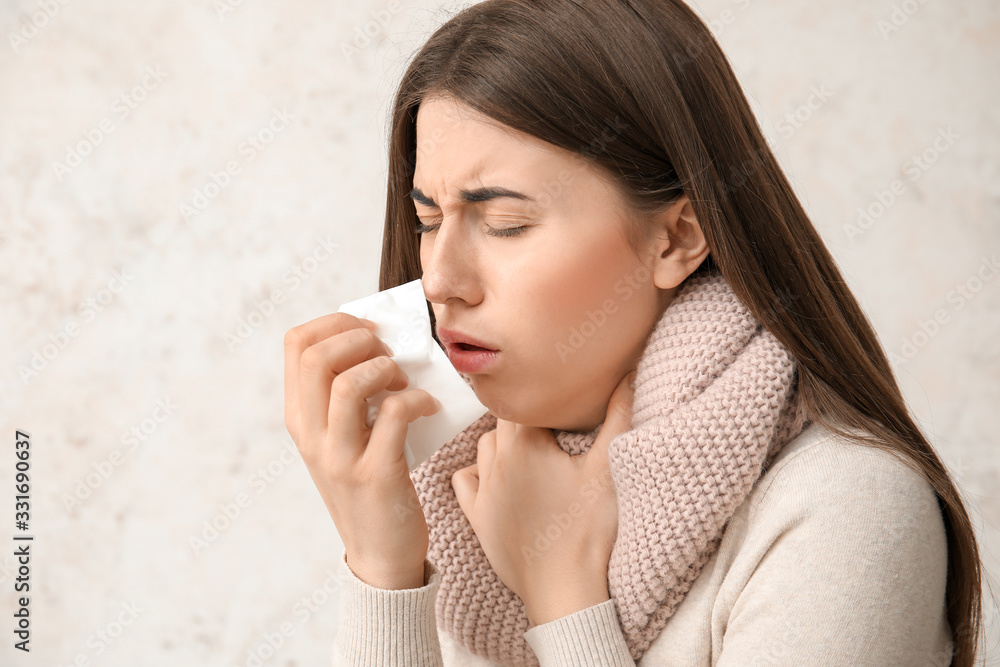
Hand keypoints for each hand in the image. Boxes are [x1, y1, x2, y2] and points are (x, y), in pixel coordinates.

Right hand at [284, 313, 440, 588]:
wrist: (380, 555)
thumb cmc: (370, 484)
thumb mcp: (341, 438)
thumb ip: (345, 396)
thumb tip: (379, 341)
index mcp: (299, 419)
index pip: (295, 343)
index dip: (335, 322)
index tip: (369, 330)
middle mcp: (310, 436)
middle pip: (316, 355)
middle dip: (361, 337)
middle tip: (389, 353)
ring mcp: (339, 457)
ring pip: (350, 383)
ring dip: (387, 367)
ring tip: (404, 381)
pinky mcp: (375, 475)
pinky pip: (395, 414)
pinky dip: (417, 399)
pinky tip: (428, 406)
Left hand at [451, 370, 634, 624]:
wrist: (565, 592)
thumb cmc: (588, 531)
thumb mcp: (609, 466)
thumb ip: (618, 413)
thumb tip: (627, 373)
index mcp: (523, 444)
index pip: (524, 400)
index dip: (544, 395)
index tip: (562, 398)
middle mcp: (495, 463)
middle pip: (503, 421)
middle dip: (526, 417)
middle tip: (554, 424)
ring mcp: (483, 493)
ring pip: (483, 448)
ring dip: (502, 442)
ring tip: (532, 447)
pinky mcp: (478, 520)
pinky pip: (463, 482)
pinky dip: (476, 472)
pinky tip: (497, 476)